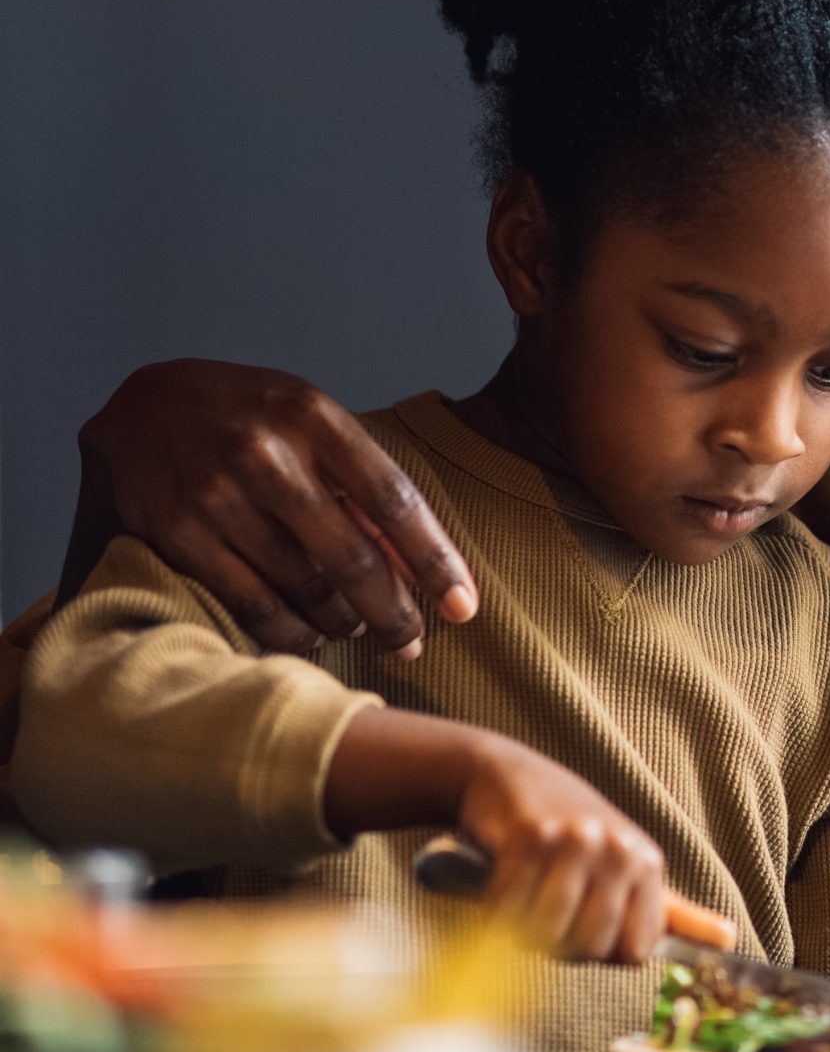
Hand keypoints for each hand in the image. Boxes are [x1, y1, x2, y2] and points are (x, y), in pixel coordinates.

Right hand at [74, 359, 476, 654]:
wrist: (143, 406)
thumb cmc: (252, 418)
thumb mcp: (312, 422)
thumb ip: (361, 483)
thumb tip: (419, 566)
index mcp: (314, 418)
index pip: (393, 500)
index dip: (434, 561)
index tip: (464, 606)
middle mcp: (266, 456)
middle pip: (350, 557)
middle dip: (392, 613)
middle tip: (412, 644)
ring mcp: (217, 497)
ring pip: (302, 587)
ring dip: (341, 621)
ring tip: (356, 628)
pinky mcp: (178, 535)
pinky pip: (249, 603)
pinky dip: (288, 631)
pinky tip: (310, 637)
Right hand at [458, 736, 670, 963]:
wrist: (507, 778)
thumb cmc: (568, 834)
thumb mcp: (626, 867)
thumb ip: (670, 913)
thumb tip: (729, 938)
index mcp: (648, 864)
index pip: (636, 953)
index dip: (599, 952)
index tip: (582, 925)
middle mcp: (622, 850)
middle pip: (590, 946)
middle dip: (557, 942)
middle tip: (544, 905)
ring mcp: (579, 841)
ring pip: (548, 931)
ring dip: (521, 926)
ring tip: (523, 893)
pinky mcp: (532, 836)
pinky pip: (509, 908)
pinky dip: (494, 908)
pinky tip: (499, 881)